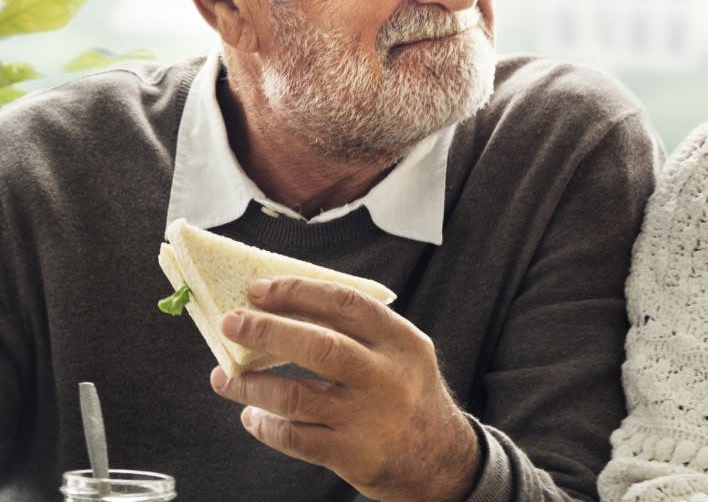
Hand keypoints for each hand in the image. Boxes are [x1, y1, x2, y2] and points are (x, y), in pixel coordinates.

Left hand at [209, 276, 479, 501]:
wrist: (441, 460)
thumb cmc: (408, 396)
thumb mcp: (402, 354)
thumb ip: (359, 332)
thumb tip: (285, 310)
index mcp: (400, 340)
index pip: (345, 304)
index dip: (298, 292)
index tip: (259, 288)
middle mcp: (387, 376)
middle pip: (319, 346)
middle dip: (267, 331)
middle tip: (231, 323)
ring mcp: (369, 417)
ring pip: (296, 396)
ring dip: (251, 385)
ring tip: (225, 377)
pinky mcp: (353, 454)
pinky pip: (295, 437)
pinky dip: (266, 425)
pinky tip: (253, 416)